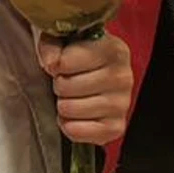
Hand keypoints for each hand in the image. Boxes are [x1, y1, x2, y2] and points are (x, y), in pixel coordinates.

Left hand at [40, 32, 131, 146]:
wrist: (99, 76)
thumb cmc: (81, 57)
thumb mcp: (65, 40)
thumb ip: (53, 45)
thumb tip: (51, 63)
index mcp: (113, 49)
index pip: (65, 61)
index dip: (56, 65)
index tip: (61, 64)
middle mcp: (122, 76)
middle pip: (66, 86)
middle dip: (60, 85)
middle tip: (68, 82)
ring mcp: (122, 104)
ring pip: (70, 109)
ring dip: (64, 105)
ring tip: (73, 97)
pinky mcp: (116, 128)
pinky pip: (77, 132)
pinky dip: (69, 126)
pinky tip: (75, 116)